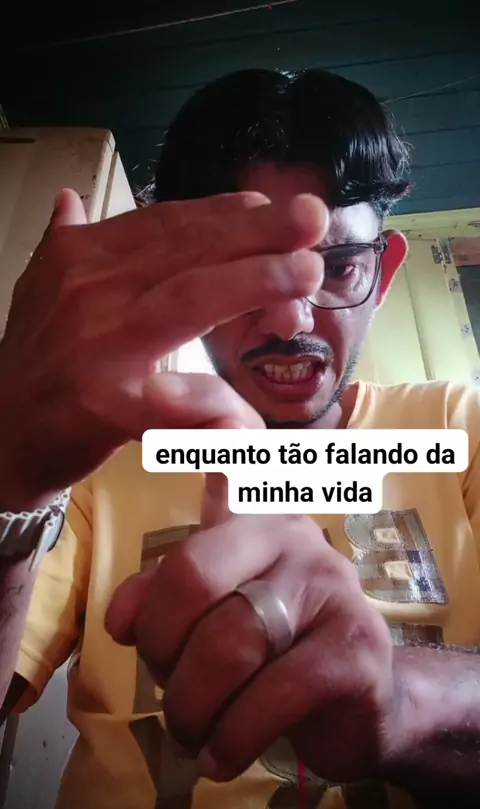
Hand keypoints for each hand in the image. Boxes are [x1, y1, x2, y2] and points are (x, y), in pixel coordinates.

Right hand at [0, 189, 325, 508]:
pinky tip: (256, 419)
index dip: (226, 213)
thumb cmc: (33, 363)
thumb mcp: (39, 290)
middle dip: (256, 231)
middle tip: (313, 219)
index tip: (274, 208)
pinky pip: (178, 402)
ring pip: (188, 300)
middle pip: (188, 249)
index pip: (166, 222)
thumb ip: (64, 242)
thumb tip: (69, 197)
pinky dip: (220, 408)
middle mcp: (91, 290)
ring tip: (306, 273)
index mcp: (83, 257)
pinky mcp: (106, 403)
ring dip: (254, 282)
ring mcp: (100, 345)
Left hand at [106, 482, 393, 783]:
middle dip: (165, 658)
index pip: (183, 559)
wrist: (362, 700)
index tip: (134, 646)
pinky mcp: (356, 650)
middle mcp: (299, 543)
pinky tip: (222, 759)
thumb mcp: (215, 614)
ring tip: (191, 736)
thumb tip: (120, 616)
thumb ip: (164, 600)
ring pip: (231, 645)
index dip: (149, 614)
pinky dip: (234, 738)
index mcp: (258, 525)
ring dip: (193, 708)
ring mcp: (335, 591)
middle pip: (197, 587)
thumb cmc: (276, 649)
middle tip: (172, 699)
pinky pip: (275, 695)